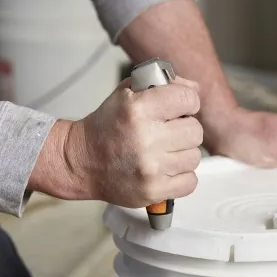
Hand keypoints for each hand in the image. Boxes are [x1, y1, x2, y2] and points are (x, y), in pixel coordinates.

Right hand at [61, 77, 202, 207]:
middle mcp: (146, 138)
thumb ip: (163, 85)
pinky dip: (182, 176)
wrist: (80, 161)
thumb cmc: (106, 126)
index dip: (187, 102)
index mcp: (139, 109)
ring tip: (164, 151)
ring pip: (195, 157)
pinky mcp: (153, 191)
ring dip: (183, 153)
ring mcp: (150, 168)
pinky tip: (165, 168)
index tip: (179, 108)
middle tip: (169, 132)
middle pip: (195, 130)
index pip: (189, 99)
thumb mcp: (127, 92)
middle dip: (185, 128)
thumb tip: (195, 90)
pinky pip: (191, 182)